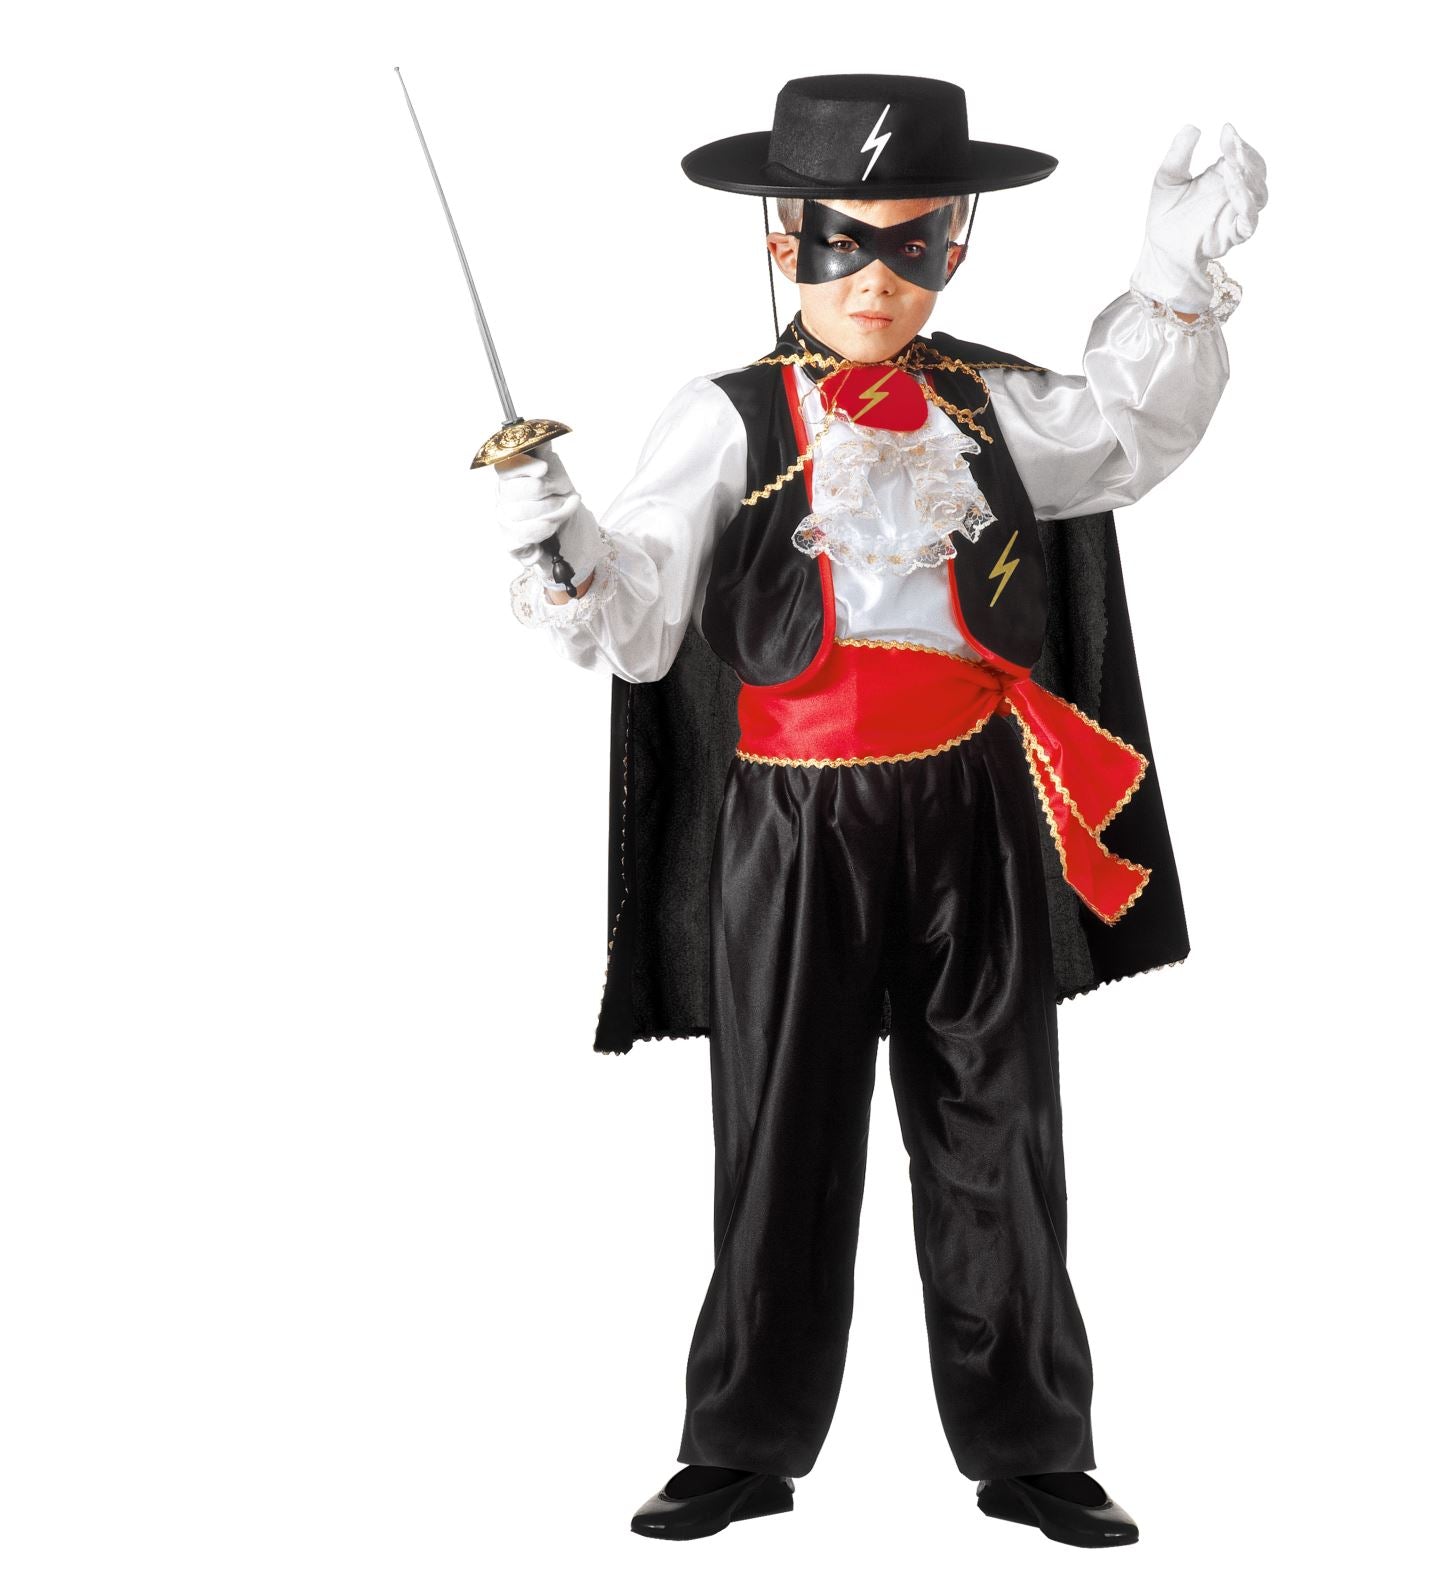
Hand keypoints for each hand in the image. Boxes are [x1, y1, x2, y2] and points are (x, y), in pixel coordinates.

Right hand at [492, 441, 602, 585]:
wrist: (563, 529)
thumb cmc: (554, 496)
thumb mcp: (553, 470)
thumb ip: (544, 453)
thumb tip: (542, 436)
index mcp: (509, 475)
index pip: (506, 467)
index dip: (524, 466)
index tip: (543, 468)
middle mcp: (502, 497)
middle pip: (515, 490)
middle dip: (545, 489)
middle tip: (564, 489)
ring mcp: (504, 519)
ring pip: (521, 513)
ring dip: (551, 508)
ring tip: (566, 504)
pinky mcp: (510, 541)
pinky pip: (524, 534)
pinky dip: (545, 527)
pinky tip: (556, 523)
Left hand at [1130, 123, 1268, 313]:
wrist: (1157, 247)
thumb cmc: (1166, 212)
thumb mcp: (1167, 178)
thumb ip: (1179, 154)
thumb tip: (1193, 127)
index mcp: (1223, 175)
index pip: (1242, 154)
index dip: (1237, 142)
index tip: (1226, 129)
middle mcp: (1235, 193)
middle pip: (1257, 171)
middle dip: (1247, 156)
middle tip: (1232, 144)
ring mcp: (1236, 214)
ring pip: (1259, 194)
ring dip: (1249, 178)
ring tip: (1232, 165)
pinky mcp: (1233, 235)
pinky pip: (1249, 221)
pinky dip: (1246, 204)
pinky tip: (1234, 187)